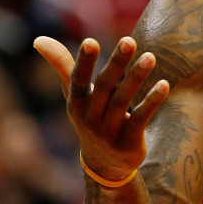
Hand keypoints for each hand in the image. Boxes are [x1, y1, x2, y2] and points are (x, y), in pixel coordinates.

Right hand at [34, 36, 169, 180]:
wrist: (105, 165)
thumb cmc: (90, 117)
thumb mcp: (75, 96)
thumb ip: (62, 66)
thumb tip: (38, 39)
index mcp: (76, 104)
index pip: (78, 81)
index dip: (83, 63)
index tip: (90, 41)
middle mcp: (89, 118)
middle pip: (104, 87)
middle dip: (116, 63)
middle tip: (129, 40)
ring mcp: (109, 132)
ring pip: (123, 101)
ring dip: (136, 78)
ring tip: (150, 57)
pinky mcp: (128, 142)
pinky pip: (140, 119)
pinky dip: (152, 102)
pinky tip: (164, 84)